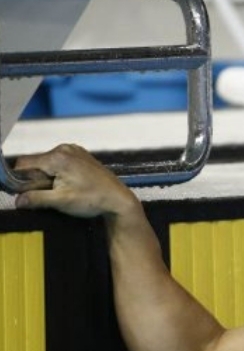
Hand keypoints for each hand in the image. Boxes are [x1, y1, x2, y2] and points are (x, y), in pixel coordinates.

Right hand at [13, 144, 137, 218]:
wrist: (118, 199)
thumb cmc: (93, 199)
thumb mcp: (61, 201)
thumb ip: (36, 199)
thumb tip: (17, 200)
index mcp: (57, 157)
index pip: (23, 165)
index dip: (22, 180)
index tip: (31, 192)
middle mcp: (64, 148)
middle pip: (35, 164)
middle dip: (37, 180)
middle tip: (53, 194)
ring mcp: (73, 150)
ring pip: (46, 164)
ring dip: (48, 178)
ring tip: (65, 190)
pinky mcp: (80, 155)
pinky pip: (58, 163)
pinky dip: (58, 174)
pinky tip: (71, 185)